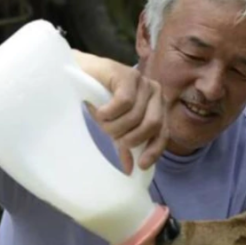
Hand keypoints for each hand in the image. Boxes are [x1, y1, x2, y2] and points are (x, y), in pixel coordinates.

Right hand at [73, 50, 167, 172]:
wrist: (82, 75)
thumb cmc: (101, 100)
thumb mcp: (116, 127)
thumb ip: (126, 145)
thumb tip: (131, 170)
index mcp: (158, 106)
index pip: (164, 132)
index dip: (154, 150)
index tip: (141, 165)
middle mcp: (155, 92)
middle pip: (153, 124)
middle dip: (132, 137)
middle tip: (115, 138)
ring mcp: (143, 82)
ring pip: (135, 116)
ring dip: (115, 126)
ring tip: (103, 122)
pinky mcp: (127, 74)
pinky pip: (124, 102)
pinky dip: (110, 112)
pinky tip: (100, 111)